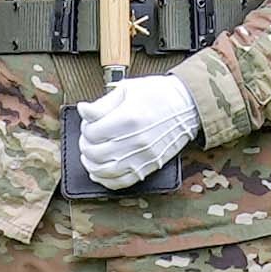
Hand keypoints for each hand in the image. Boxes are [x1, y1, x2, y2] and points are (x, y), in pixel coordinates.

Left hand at [69, 64, 204, 191]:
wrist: (187, 105)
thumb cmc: (159, 94)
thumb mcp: (128, 89)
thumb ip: (102, 103)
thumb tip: (83, 110)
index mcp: (128, 118)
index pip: (92, 132)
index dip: (85, 128)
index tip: (89, 123)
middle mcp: (135, 140)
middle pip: (95, 152)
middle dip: (86, 146)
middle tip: (88, 138)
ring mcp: (143, 156)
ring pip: (104, 170)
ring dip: (91, 165)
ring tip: (90, 156)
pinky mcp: (149, 166)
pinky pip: (122, 182)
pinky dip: (106, 180)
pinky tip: (100, 172)